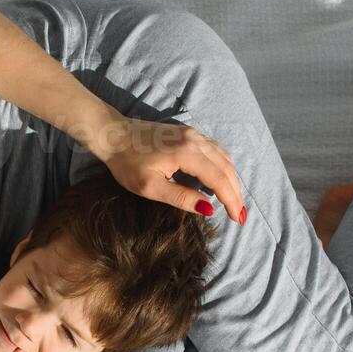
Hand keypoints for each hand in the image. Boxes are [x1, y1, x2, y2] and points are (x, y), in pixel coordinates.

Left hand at [88, 115, 244, 222]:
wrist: (113, 135)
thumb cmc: (127, 163)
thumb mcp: (150, 187)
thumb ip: (181, 198)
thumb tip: (208, 209)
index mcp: (187, 153)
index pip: (219, 179)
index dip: (231, 200)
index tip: (237, 219)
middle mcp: (195, 140)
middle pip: (226, 168)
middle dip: (235, 192)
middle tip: (240, 215)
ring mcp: (193, 133)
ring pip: (223, 157)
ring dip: (231, 179)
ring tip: (234, 201)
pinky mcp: (189, 132)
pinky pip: (215, 150)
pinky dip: (223, 167)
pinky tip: (221, 180)